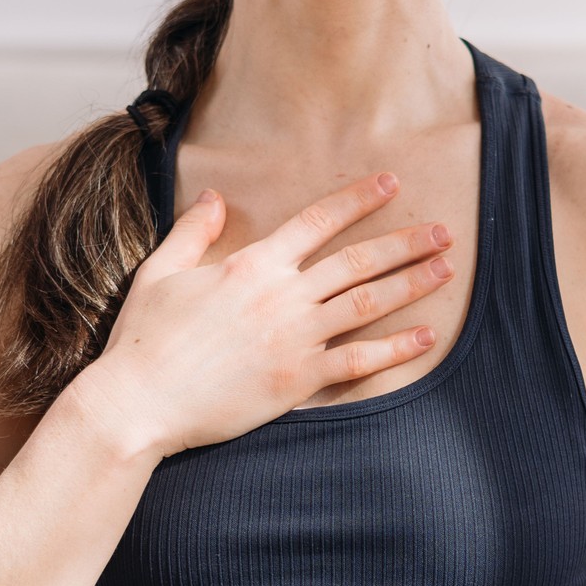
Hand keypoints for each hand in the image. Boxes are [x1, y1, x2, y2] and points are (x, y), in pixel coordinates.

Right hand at [84, 172, 457, 457]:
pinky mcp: (298, 379)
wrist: (140, 401)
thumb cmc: (144, 339)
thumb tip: (215, 195)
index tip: (391, 184)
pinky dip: (397, 349)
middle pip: (357, 260)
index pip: (317, 221)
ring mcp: (295, 338)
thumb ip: (193, 231)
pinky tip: (427, 336)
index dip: (358, 200)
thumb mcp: (160, 272)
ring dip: (411, 283)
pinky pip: (360, 361)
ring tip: (446, 268)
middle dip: (405, 241)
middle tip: (443, 230)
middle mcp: (282, 295)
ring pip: (368, 303)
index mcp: (252, 264)